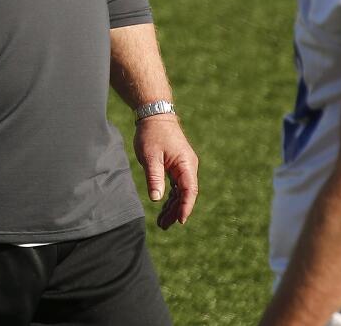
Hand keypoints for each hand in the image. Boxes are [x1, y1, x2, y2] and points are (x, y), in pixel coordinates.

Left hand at [133, 114, 198, 228]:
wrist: (155, 115)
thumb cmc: (152, 134)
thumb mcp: (150, 156)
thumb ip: (154, 177)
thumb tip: (157, 199)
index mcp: (186, 164)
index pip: (190, 190)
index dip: (186, 207)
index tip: (180, 221)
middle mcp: (189, 167)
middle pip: (186, 194)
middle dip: (176, 211)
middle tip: (163, 226)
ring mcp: (184, 166)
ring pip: (181, 192)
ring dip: (173, 206)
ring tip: (162, 223)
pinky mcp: (177, 166)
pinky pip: (177, 186)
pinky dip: (171, 197)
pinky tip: (163, 208)